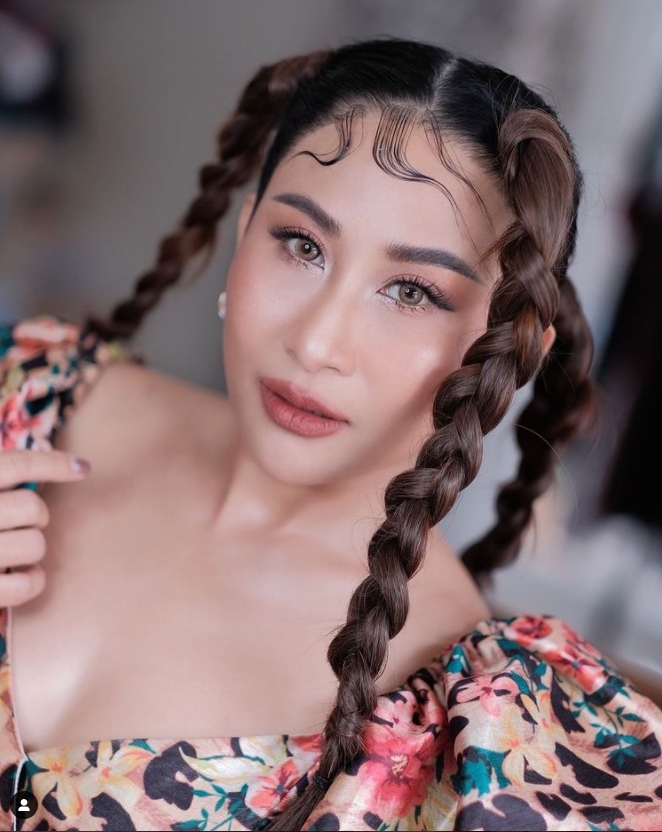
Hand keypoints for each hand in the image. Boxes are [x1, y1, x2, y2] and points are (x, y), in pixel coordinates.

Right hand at [0, 450, 90, 606]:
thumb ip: (0, 476)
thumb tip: (56, 469)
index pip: (16, 464)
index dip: (54, 464)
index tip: (83, 469)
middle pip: (32, 507)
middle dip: (36, 515)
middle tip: (20, 522)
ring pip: (35, 545)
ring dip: (33, 548)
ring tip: (13, 551)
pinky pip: (26, 584)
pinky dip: (32, 581)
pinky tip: (22, 575)